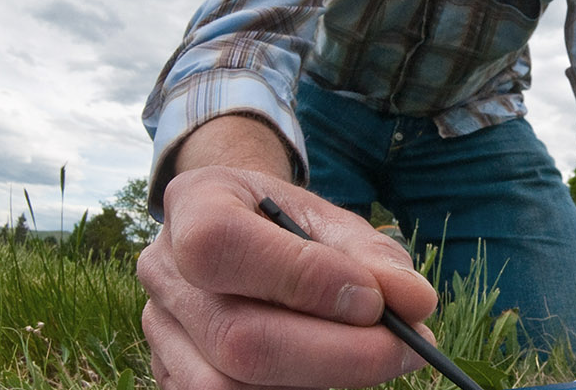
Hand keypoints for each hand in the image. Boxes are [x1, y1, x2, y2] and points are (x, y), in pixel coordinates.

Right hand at [137, 120, 438, 388]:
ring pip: (229, 386)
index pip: (223, 246)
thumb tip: (415, 302)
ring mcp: (160, 329)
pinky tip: (326, 372)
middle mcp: (162, 268)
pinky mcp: (172, 374)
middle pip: (236, 337)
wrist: (239, 229)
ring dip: (316, 381)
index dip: (301, 279)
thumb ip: (372, 255)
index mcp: (192, 203)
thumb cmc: (288, 224)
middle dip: (336, 354)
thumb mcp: (328, 218)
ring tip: (368, 359)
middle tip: (403, 351)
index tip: (375, 302)